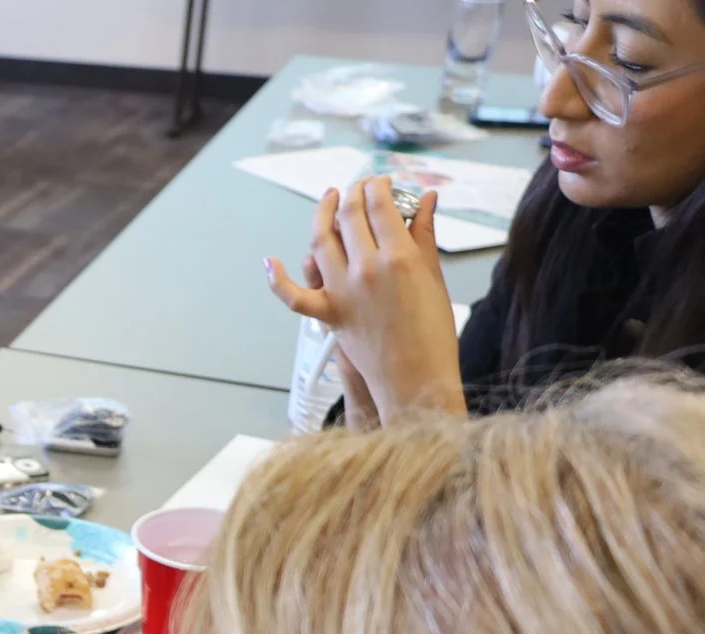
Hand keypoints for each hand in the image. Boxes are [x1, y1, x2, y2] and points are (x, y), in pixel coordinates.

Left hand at [265, 176, 465, 423]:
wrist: (417, 380)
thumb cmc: (433, 332)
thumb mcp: (435, 277)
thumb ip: (425, 235)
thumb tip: (426, 199)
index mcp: (399, 257)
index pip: (379, 205)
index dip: (377, 186)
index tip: (380, 183)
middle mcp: (366, 269)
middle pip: (349, 216)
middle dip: (353, 194)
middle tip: (359, 188)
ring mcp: (342, 292)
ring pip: (321, 241)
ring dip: (322, 215)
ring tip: (329, 200)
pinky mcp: (329, 314)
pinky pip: (295, 295)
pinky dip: (278, 278)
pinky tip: (269, 260)